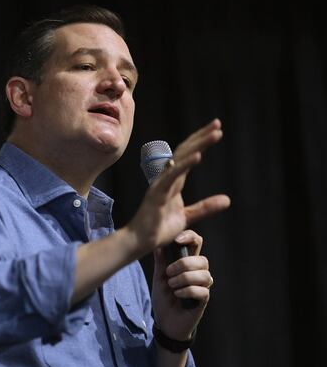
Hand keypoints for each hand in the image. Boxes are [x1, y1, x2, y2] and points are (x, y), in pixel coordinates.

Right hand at [127, 119, 230, 254]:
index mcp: (174, 182)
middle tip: (218, 124)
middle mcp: (166, 178)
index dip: (201, 142)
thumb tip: (227, 200)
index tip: (216, 130)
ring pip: (181, 159)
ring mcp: (160, 184)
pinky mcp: (157, 193)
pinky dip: (185, 165)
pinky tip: (198, 156)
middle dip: (202, 137)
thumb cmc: (158, 229)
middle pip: (185, 152)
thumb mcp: (187, 216)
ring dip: (198, 145)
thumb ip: (205, 207)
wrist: (139, 242)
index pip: (188, 156)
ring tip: (215, 134)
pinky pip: (172, 176)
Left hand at [151, 230, 212, 339]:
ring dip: (184, 279)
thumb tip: (158, 243)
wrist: (165, 322)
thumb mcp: (158, 278)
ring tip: (172, 286)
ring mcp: (202, 287)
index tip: (178, 240)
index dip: (190, 237)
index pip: (197, 243)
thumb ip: (160, 262)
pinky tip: (177, 294)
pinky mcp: (203, 300)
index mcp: (188, 265)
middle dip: (184, 264)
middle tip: (168, 273)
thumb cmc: (164, 299)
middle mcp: (198, 274)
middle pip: (202, 260)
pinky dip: (187, 291)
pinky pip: (202, 291)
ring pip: (204, 275)